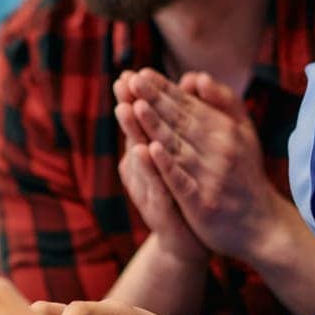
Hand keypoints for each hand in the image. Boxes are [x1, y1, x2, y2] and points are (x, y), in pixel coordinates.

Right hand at [113, 91, 204, 262]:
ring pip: (139, 160)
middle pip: (135, 135)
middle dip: (129, 108)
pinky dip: (150, 170)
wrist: (192, 242)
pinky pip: (156, 187)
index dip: (135, 98)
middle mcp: (144, 173)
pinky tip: (145, 151)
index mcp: (149, 156)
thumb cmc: (187, 192)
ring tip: (127, 109)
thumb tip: (188, 85)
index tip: (129, 73)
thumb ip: (180, 126)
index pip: (142, 123)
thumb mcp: (182, 157)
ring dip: (133, 133)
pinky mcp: (162, 213)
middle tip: (121, 83)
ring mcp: (149, 193)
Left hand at [114, 68, 296, 263]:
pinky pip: (182, 180)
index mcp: (225, 130)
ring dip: (156, 126)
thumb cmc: (245, 173)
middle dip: (154, 100)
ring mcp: (210, 176)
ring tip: (136, 106)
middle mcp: (219, 149)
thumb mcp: (243, 132)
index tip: (140, 73)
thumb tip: (195, 77)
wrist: (261, 225)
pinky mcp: (203, 202)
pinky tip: (151, 150)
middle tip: (131, 80)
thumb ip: (221, 102)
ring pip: (177, 147)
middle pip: (179, 121)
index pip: (188, 105)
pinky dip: (167, 165)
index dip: (164, 89)